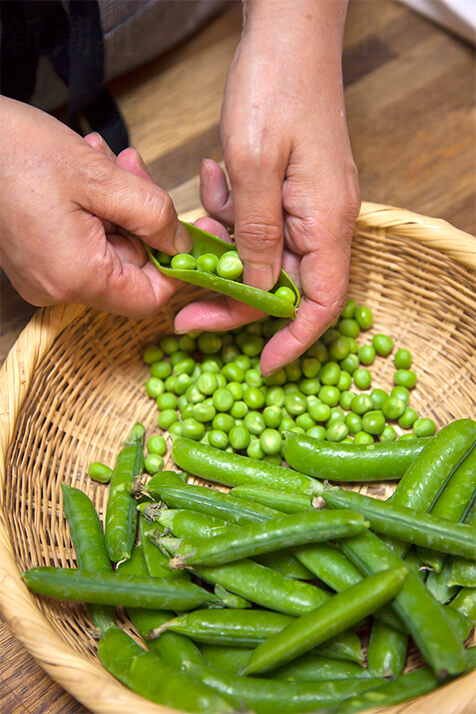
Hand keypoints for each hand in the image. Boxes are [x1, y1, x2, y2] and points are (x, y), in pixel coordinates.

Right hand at [0, 97, 190, 316]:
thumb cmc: (16, 152)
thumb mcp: (100, 177)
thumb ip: (153, 214)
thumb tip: (181, 243)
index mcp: (77, 277)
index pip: (149, 298)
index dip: (172, 264)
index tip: (175, 226)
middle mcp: (58, 288)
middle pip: (130, 268)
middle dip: (140, 217)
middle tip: (132, 169)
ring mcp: (44, 276)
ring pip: (108, 249)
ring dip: (116, 204)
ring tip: (100, 159)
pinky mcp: (35, 261)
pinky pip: (82, 242)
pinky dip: (93, 208)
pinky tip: (82, 170)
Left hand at [175, 0, 359, 374]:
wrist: (288, 31)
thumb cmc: (277, 87)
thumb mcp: (255, 168)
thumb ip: (256, 235)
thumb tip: (255, 288)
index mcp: (326, 222)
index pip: (322, 304)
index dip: (294, 341)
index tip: (262, 364)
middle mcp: (322, 220)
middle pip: (283, 286)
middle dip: (233, 300)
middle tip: (186, 311)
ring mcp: (305, 203)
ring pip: (263, 255)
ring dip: (224, 250)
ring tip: (197, 222)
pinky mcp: (286, 188)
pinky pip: (255, 222)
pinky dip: (228, 215)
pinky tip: (213, 181)